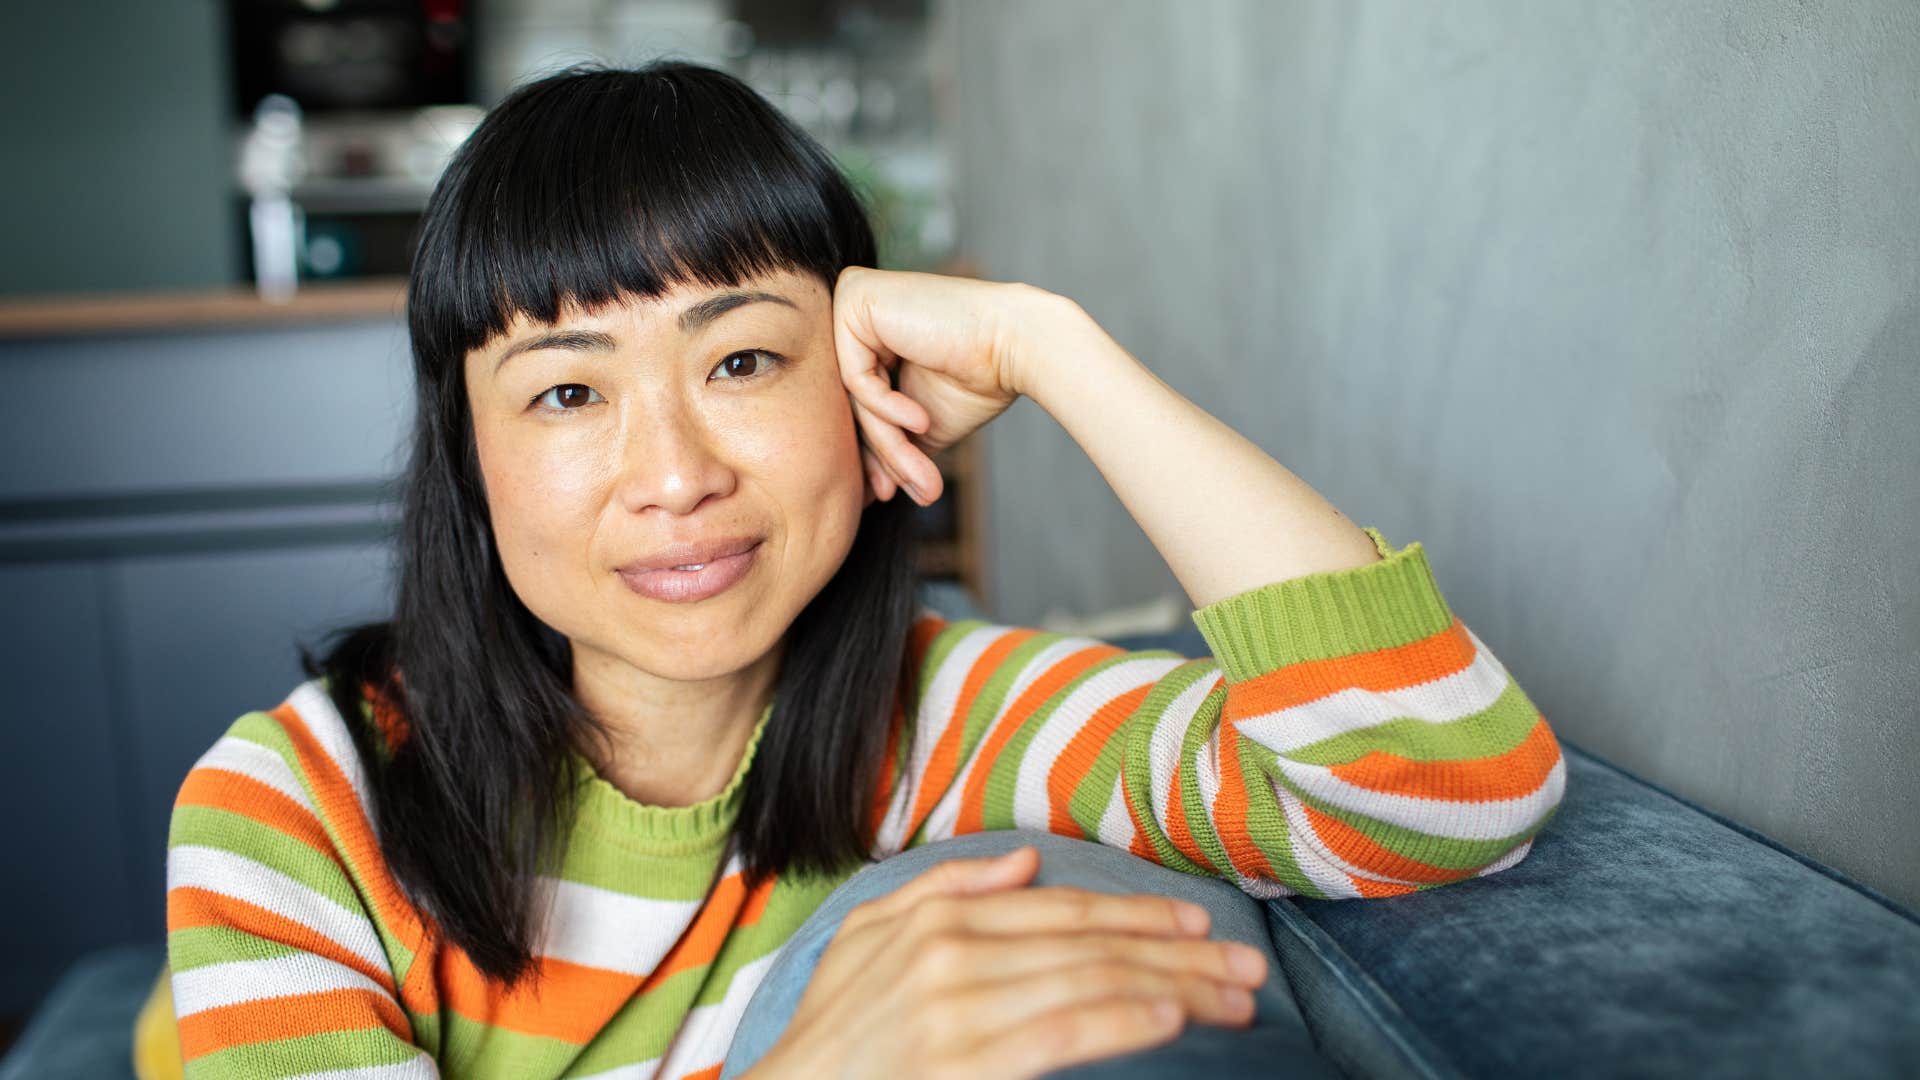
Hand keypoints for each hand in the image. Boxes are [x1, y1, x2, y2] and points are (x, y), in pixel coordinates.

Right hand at [744, 844, 1269, 1079]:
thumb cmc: (832, 1031)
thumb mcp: (867, 935)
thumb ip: (943, 887)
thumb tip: (1023, 862)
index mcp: (937, 917)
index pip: (1063, 909)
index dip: (1139, 912)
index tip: (1200, 921)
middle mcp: (951, 953)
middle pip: (1093, 946)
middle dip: (1181, 954)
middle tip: (1248, 966)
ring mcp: (956, 1011)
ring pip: (1092, 985)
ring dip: (1177, 988)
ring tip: (1235, 999)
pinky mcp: (964, 1066)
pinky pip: (1060, 1035)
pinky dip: (1121, 1021)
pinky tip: (1170, 1017)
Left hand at [833, 266, 1067, 505]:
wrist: (1019, 345)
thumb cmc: (980, 379)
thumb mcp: (921, 423)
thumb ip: (889, 442)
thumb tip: (864, 493)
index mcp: (870, 336)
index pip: (858, 403)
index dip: (875, 453)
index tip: (890, 494)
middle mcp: (855, 314)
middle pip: (854, 402)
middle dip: (882, 454)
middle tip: (902, 494)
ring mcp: (852, 302)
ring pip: (855, 396)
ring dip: (890, 443)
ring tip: (923, 477)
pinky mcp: (856, 298)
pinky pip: (857, 376)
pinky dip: (888, 407)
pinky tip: (921, 420)